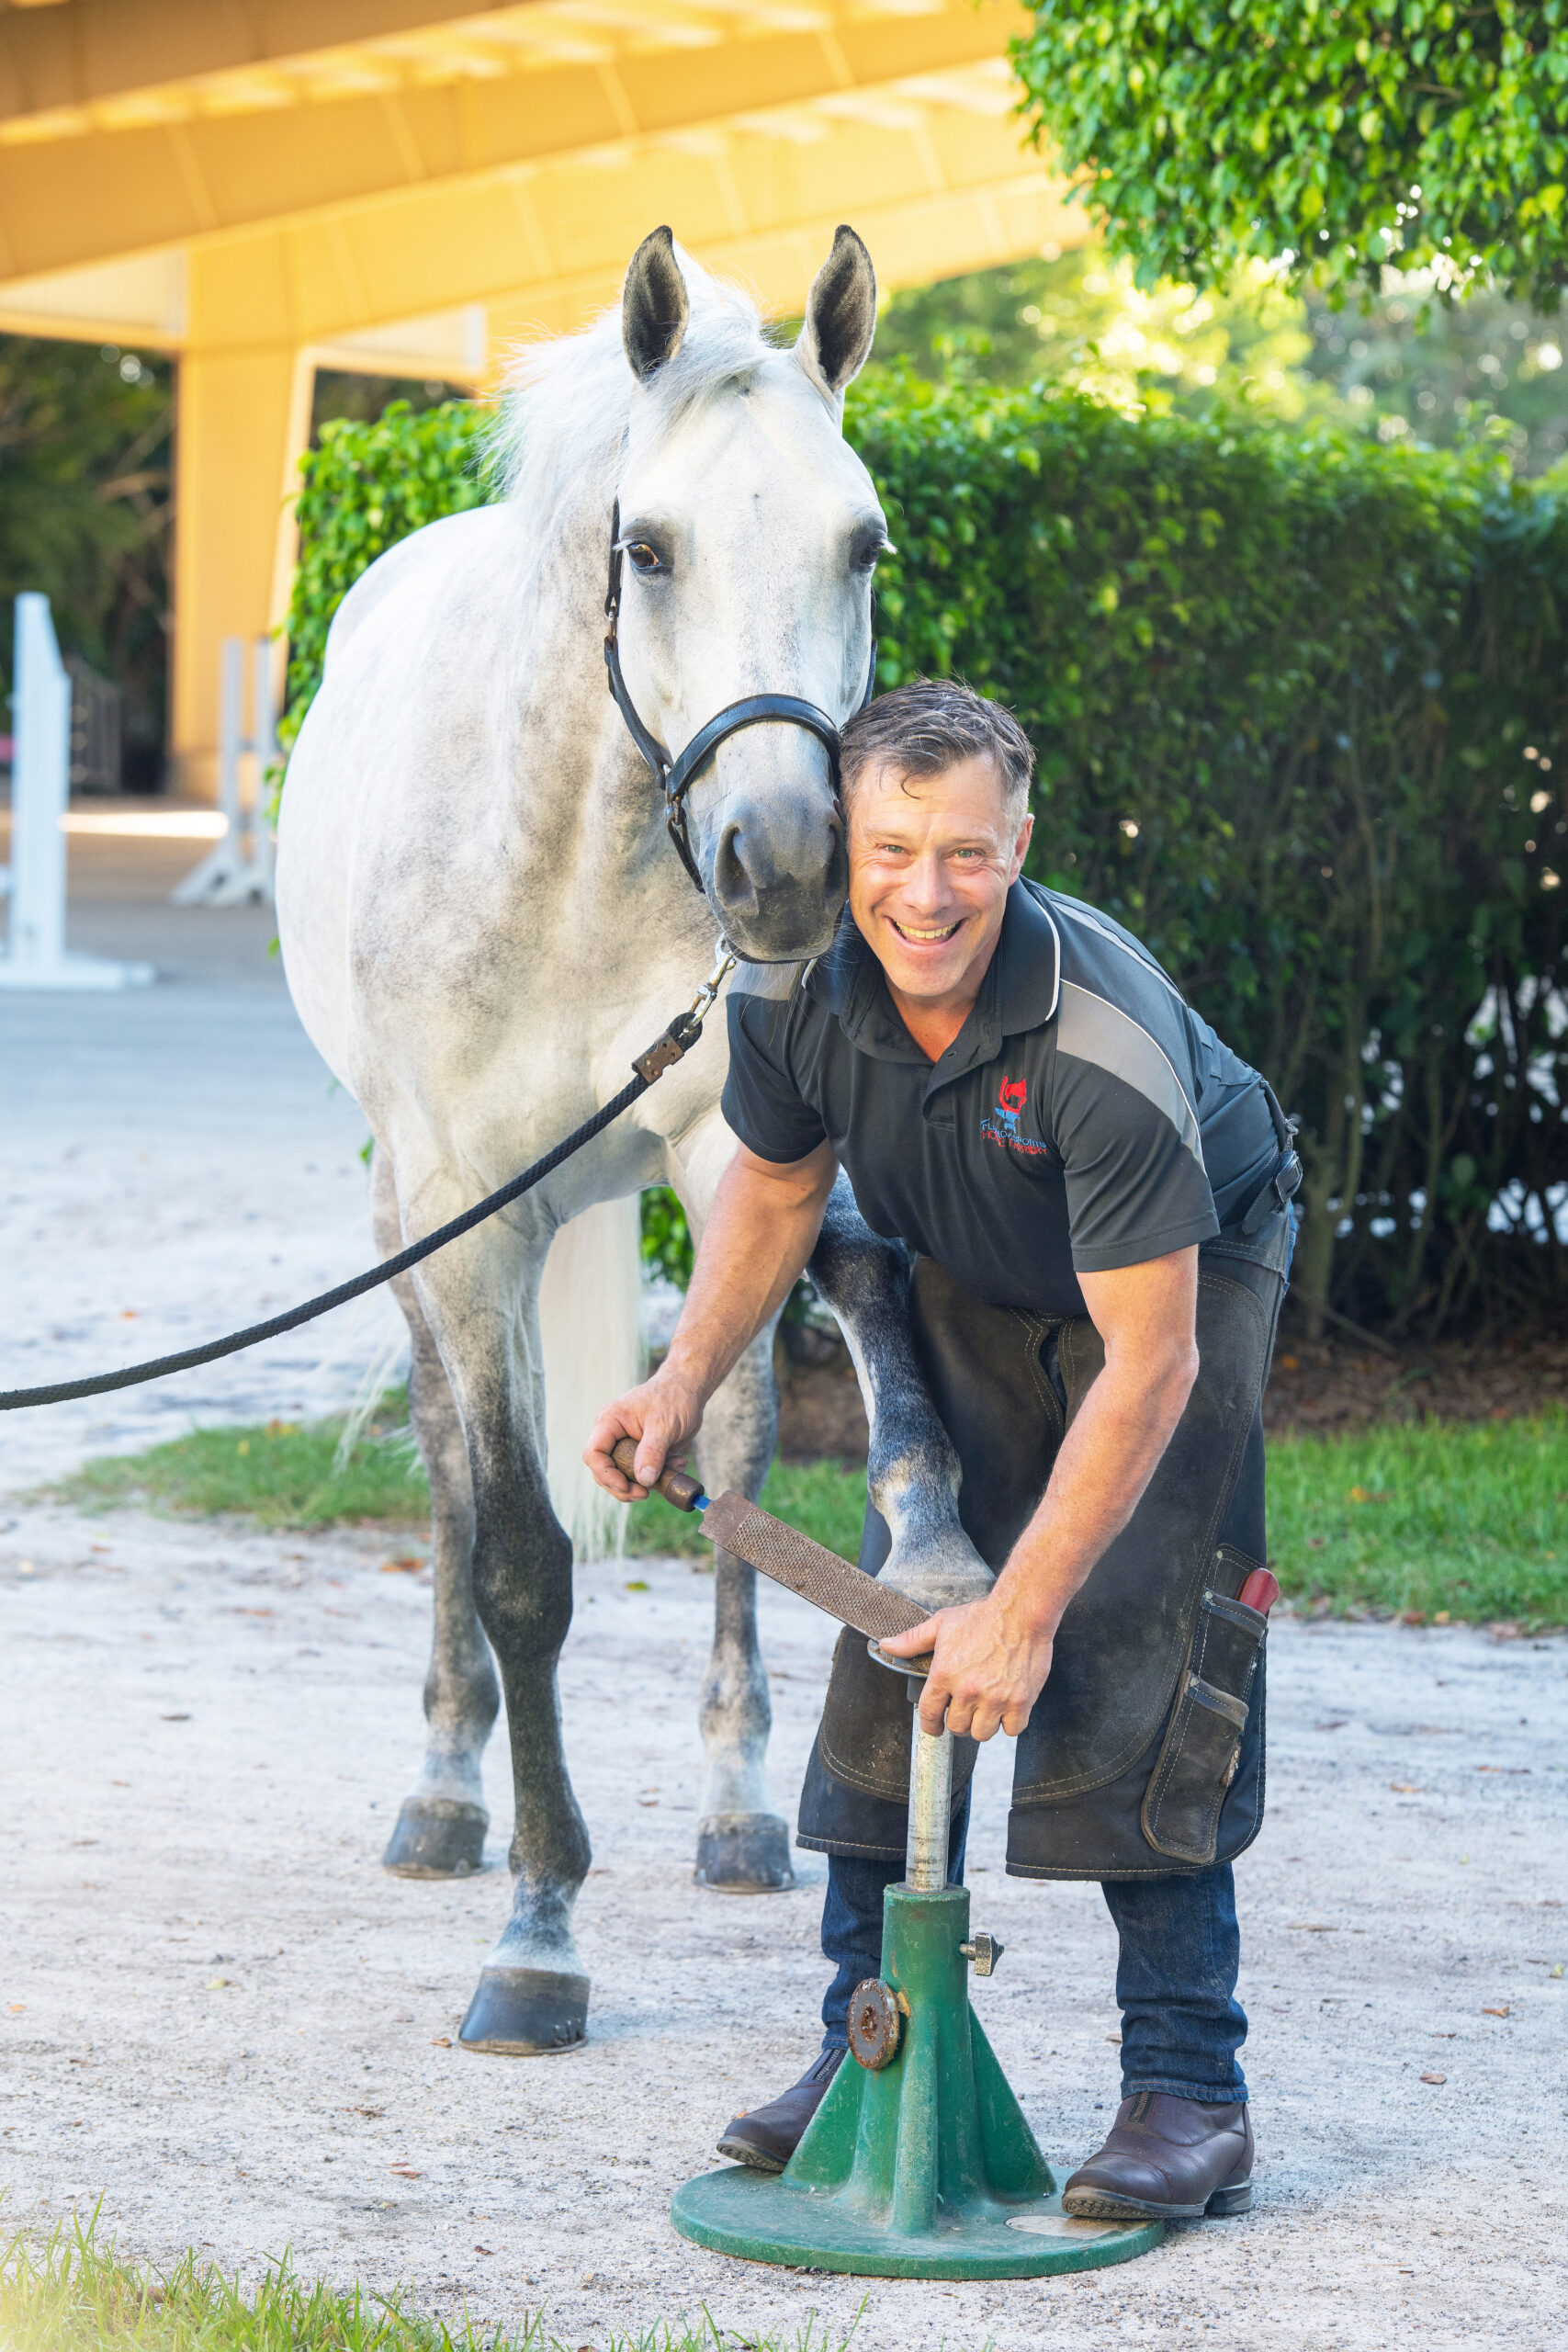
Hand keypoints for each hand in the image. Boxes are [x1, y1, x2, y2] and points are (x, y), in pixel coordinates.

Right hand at [584, 1372, 703, 1500]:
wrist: (688, 1389)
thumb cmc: (674, 1398)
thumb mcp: (664, 1425)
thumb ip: (652, 1451)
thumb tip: (644, 1479)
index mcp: (609, 1422)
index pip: (594, 1455)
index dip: (606, 1474)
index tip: (627, 1486)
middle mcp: (612, 1434)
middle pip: (604, 1471)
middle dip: (623, 1486)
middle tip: (645, 1493)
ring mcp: (624, 1444)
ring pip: (622, 1475)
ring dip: (644, 1483)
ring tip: (671, 1472)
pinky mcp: (639, 1452)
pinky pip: (640, 1472)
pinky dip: (657, 1476)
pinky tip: (677, 1464)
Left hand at [880, 1592, 1055, 1740]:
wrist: (1021, 1611)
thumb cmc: (982, 1616)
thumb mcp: (941, 1624)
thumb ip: (912, 1640)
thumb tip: (886, 1645)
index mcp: (944, 1674)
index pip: (929, 1715)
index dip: (930, 1726)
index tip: (935, 1727)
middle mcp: (968, 1690)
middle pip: (957, 1728)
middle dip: (959, 1721)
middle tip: (966, 1708)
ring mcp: (995, 1698)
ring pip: (982, 1733)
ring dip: (983, 1724)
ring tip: (986, 1708)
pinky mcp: (1021, 1701)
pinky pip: (1011, 1730)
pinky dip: (1009, 1723)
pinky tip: (1006, 1708)